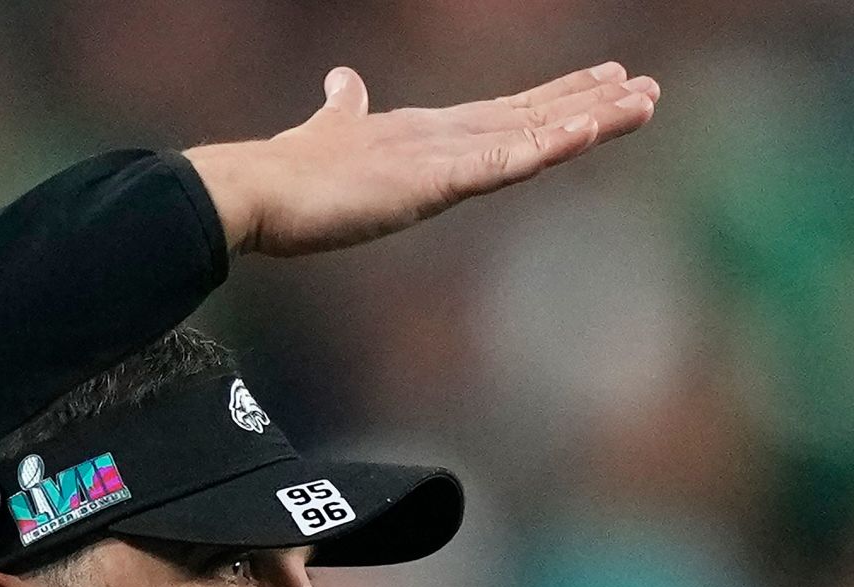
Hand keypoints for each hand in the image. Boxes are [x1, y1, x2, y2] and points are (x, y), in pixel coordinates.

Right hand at [186, 61, 659, 255]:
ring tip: (643, 101)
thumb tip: (342, 79)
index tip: (600, 85)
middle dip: (591, 103)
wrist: (257, 189)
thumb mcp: (328, 135)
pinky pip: (502, 162)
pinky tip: (584, 131)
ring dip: (590, 118)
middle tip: (646, 88)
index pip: (503, 113)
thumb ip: (343, 110)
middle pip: (531, 115)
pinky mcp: (430, 181)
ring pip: (531, 133)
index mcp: (421, 133)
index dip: (554, 99)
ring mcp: (439, 156)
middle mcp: (440, 135)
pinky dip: (546, 145)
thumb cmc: (287, 175)